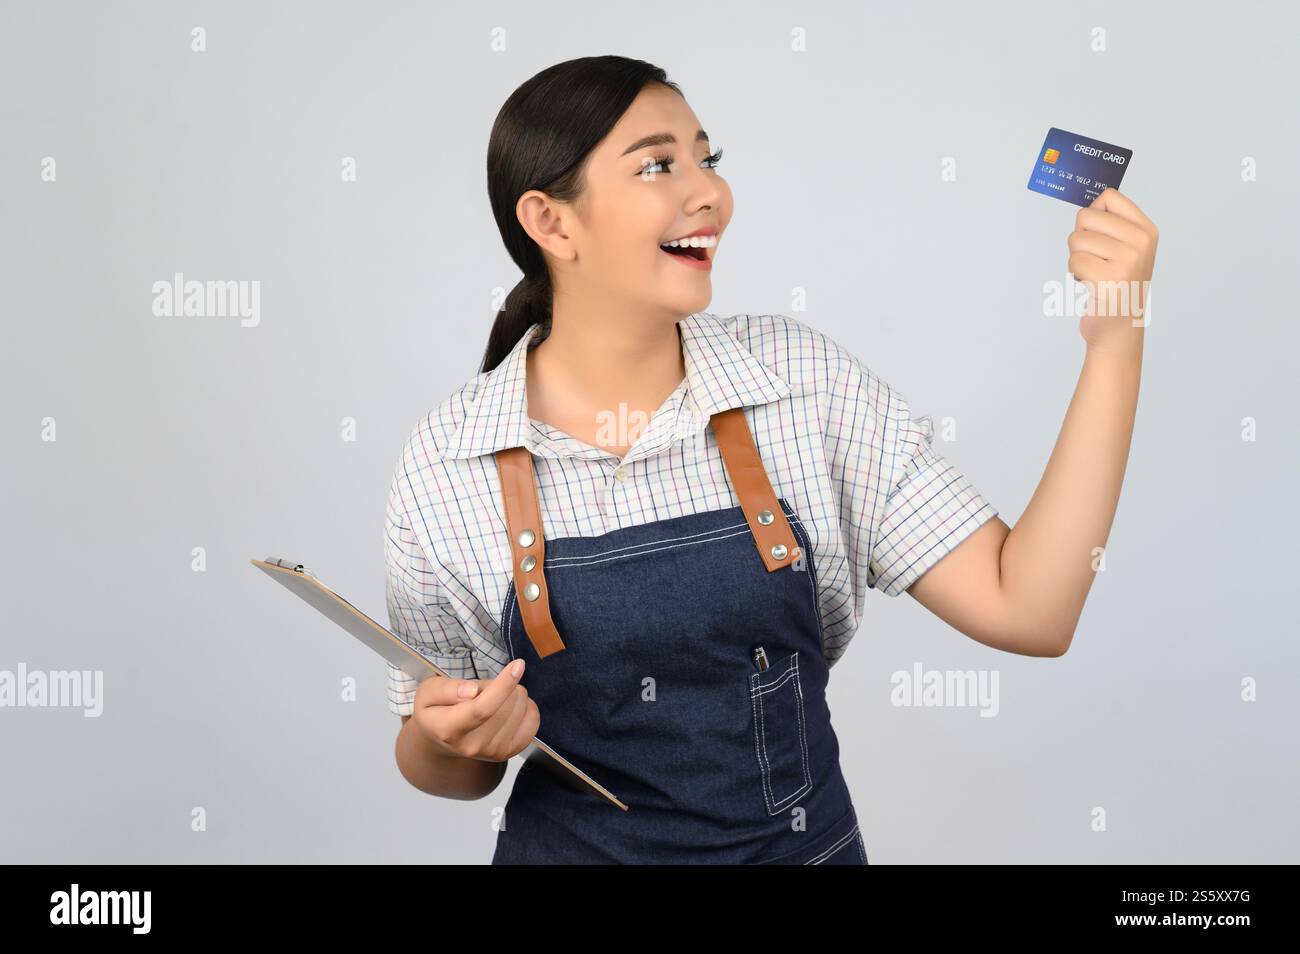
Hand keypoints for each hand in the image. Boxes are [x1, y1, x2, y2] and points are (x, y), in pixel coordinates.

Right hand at [411, 659, 539, 762]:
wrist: (442, 740)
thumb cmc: (435, 710)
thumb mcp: (427, 692)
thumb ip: (446, 689)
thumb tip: (472, 691)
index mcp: (448, 730)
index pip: (482, 708)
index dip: (503, 685)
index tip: (518, 665)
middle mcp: (472, 746)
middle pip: (507, 704)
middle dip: (501, 684)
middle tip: (481, 690)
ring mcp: (493, 752)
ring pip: (522, 707)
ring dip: (511, 694)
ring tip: (491, 699)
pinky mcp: (510, 752)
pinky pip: (533, 719)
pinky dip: (526, 706)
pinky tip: (509, 706)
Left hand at [1066, 188, 1158, 357]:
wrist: (1118, 328)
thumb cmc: (1116, 286)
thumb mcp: (1124, 249)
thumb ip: (1109, 224)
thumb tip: (1088, 203)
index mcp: (1146, 231)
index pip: (1109, 197)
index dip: (1093, 214)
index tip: (1098, 234)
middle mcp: (1141, 243)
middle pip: (1086, 216)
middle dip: (1080, 238)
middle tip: (1094, 258)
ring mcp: (1127, 260)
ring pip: (1077, 239)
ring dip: (1076, 258)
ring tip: (1094, 273)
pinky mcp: (1108, 279)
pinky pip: (1074, 261)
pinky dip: (1075, 273)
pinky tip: (1091, 284)